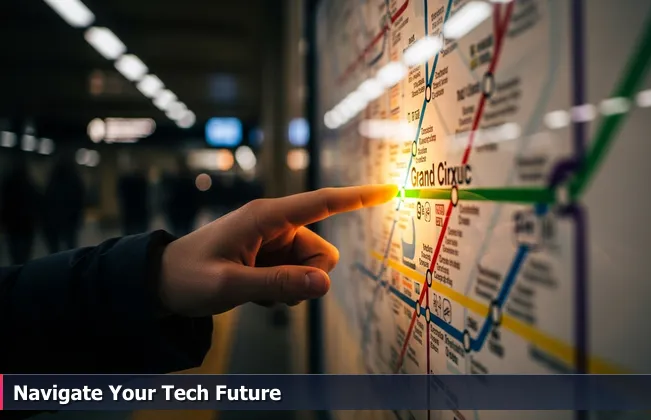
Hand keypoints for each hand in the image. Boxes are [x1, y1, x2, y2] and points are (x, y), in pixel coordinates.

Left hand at [159, 184, 397, 316]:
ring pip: (312, 267)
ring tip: (256, 293)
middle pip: (322, 251)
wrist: (160, 284)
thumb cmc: (188, 278)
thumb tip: (323, 284)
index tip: (390, 189)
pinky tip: (254, 293)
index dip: (359, 198)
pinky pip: (298, 275)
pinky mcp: (271, 256)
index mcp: (266, 217)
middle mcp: (276, 224)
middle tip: (272, 293)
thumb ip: (278, 284)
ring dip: (293, 287)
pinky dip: (284, 290)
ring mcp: (274, 241)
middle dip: (308, 277)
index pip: (323, 202)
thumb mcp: (230, 285)